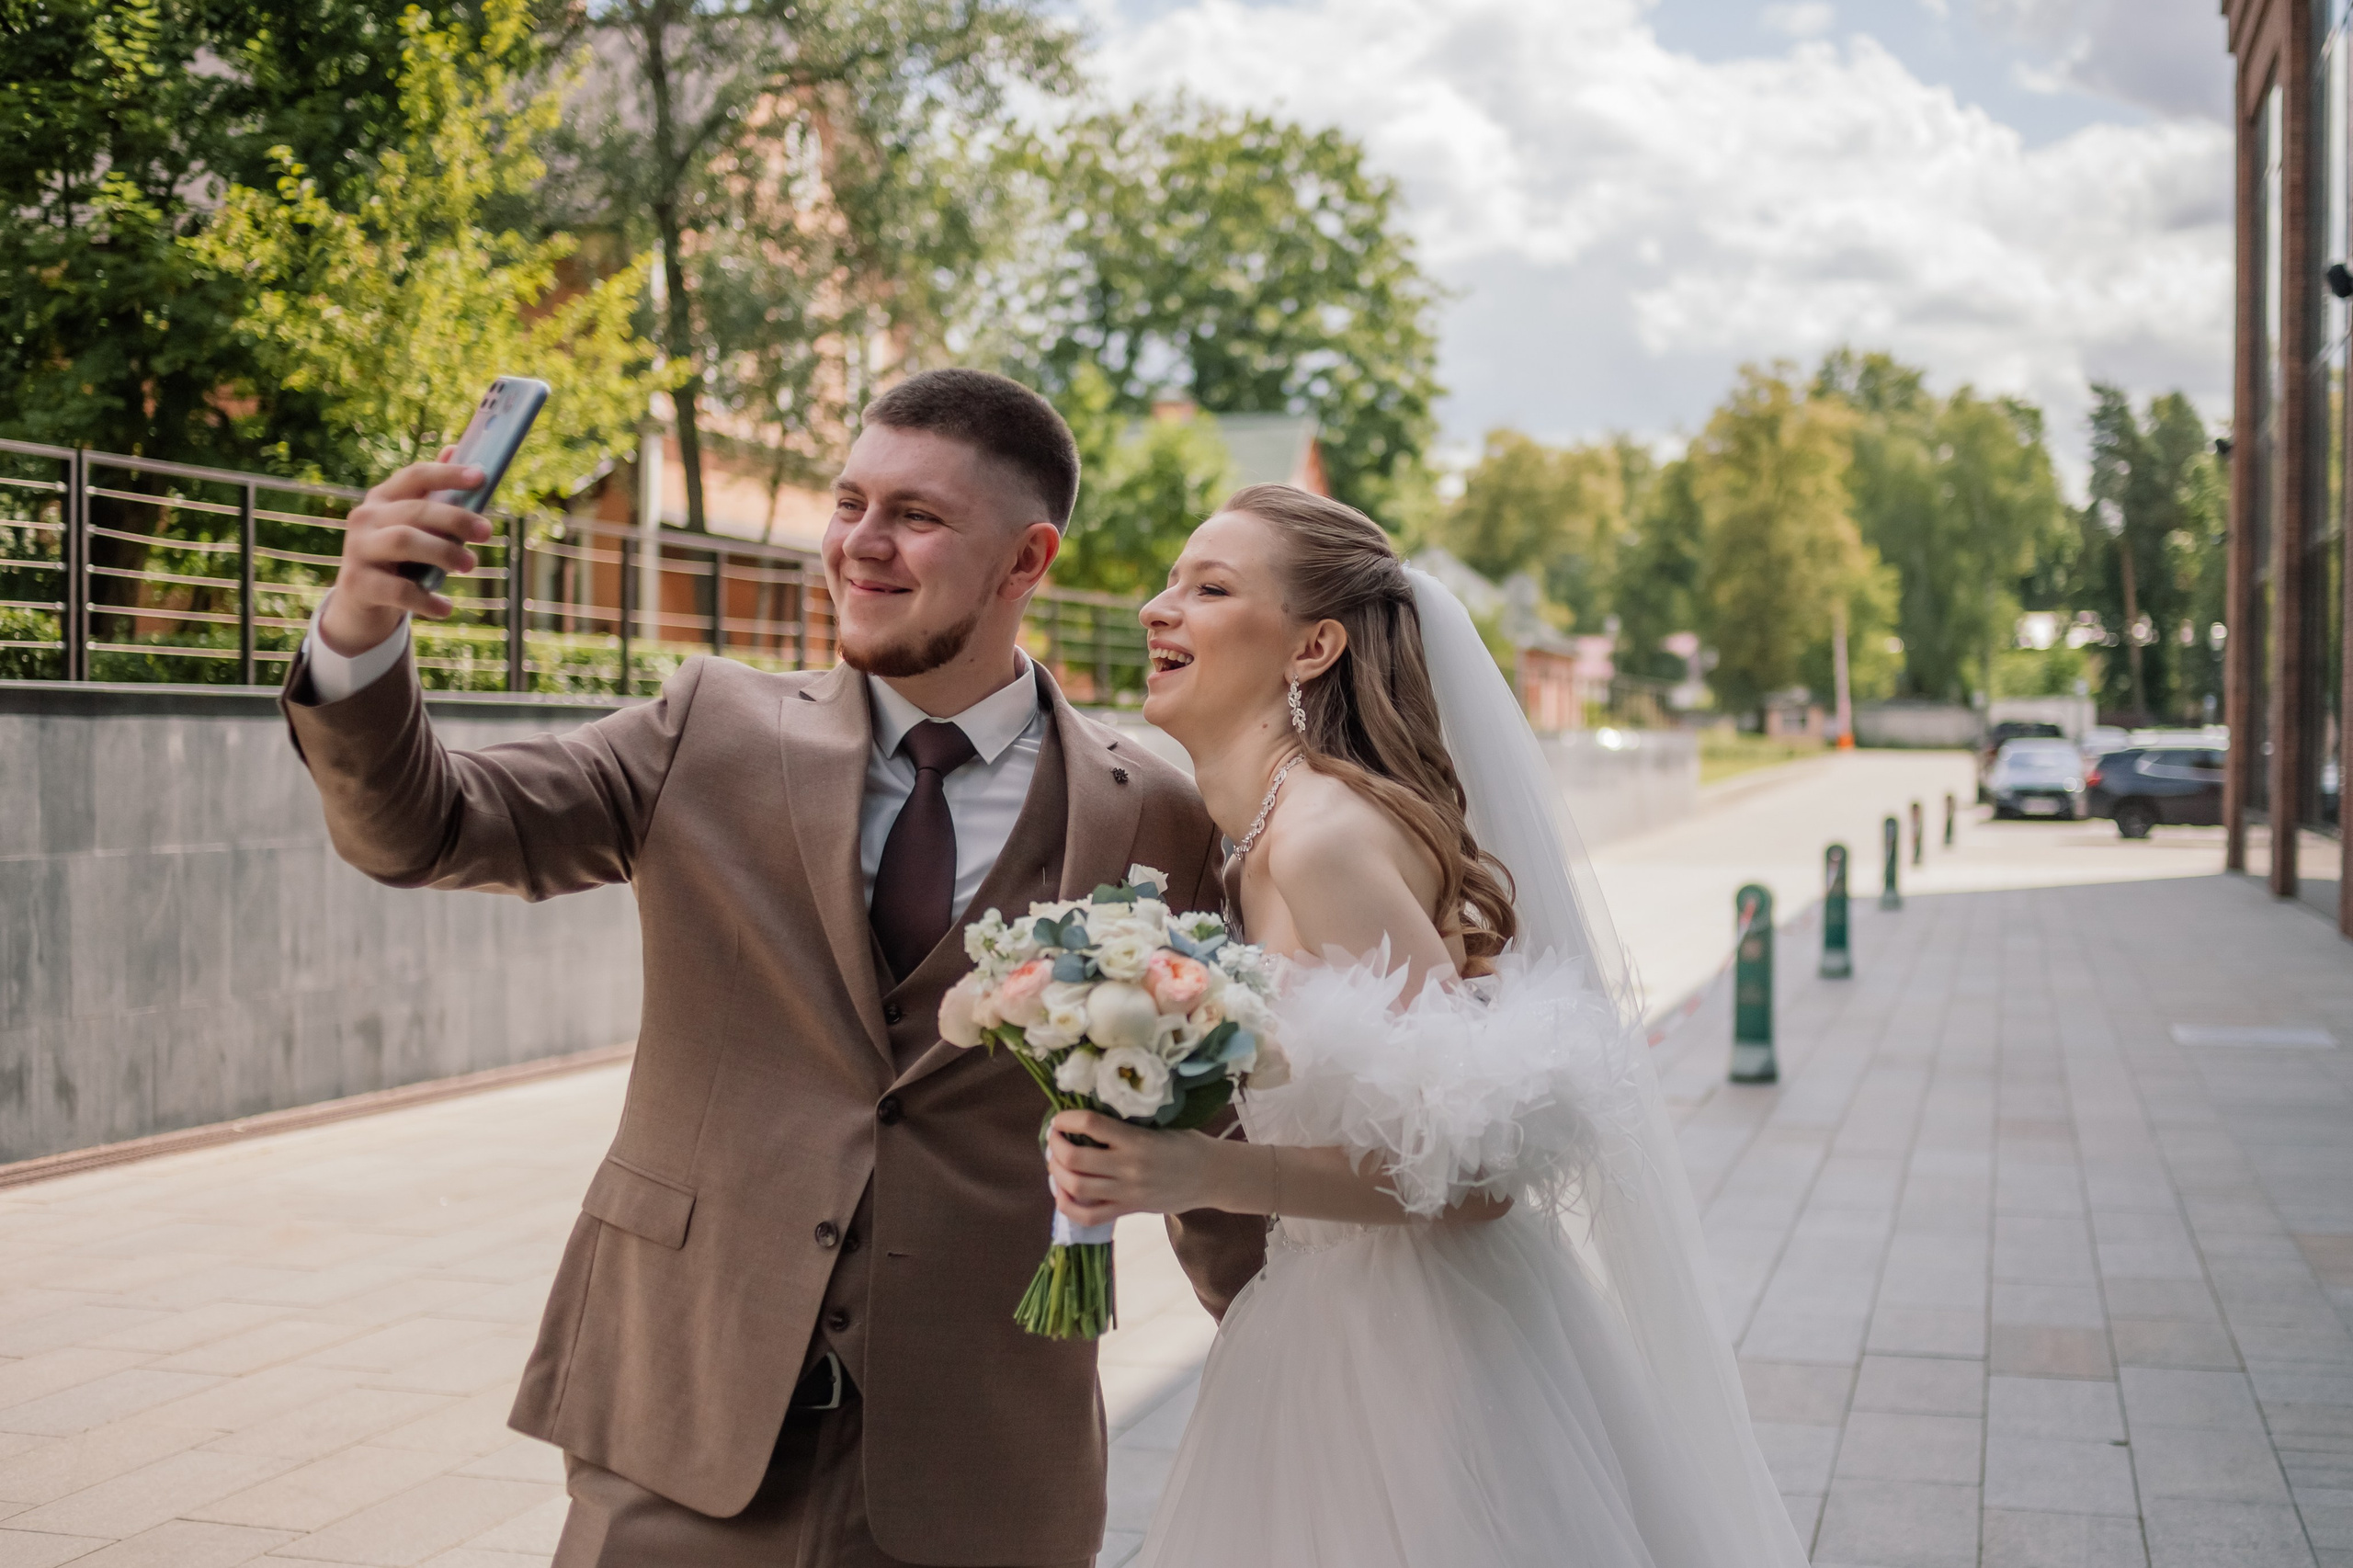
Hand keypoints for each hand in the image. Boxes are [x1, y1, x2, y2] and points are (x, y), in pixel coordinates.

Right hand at [319, 453, 490, 653]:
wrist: (361, 602)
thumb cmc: (399, 558)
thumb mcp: (415, 527)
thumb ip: (434, 496)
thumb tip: (454, 449)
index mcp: (383, 498)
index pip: (415, 476)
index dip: (448, 474)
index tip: (482, 477)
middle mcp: (365, 518)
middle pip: (415, 510)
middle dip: (456, 519)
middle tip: (487, 532)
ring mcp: (357, 549)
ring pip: (404, 541)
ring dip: (444, 552)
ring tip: (470, 565)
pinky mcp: (357, 583)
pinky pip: (398, 589)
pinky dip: (427, 599)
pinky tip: (446, 608)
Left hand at [1044, 1110, 1224, 1226]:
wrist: (1213, 1176)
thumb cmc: (1187, 1144)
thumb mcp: (1160, 1125)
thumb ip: (1128, 1124)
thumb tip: (1090, 1118)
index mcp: (1138, 1139)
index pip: (1091, 1124)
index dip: (1067, 1119)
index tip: (1059, 1118)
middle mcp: (1129, 1166)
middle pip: (1076, 1158)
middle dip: (1056, 1147)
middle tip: (1054, 1139)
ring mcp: (1128, 1192)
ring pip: (1077, 1187)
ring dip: (1057, 1173)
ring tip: (1056, 1163)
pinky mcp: (1129, 1210)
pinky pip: (1090, 1216)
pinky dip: (1068, 1206)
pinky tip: (1062, 1194)